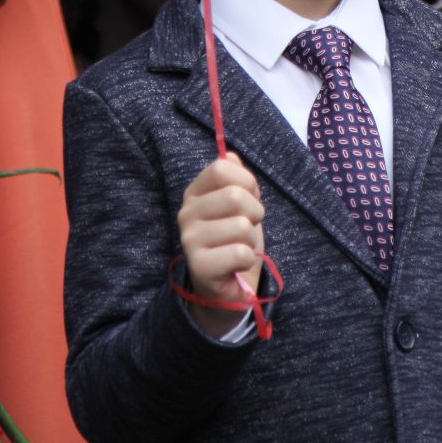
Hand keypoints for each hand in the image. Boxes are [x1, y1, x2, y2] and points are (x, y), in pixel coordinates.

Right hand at [178, 154, 264, 338]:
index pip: (221, 168)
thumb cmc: (234, 240)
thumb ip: (235, 179)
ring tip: (240, 247)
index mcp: (195, 193)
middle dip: (255, 212)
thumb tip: (232, 157)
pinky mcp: (199, 266)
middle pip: (234, 196)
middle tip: (248, 227)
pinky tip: (236, 265)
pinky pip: (240, 253)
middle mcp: (186, 213)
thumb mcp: (239, 205)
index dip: (246, 181)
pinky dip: (247, 260)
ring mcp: (189, 240)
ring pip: (241, 226)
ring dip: (250, 239)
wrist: (227, 286)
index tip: (250, 197)